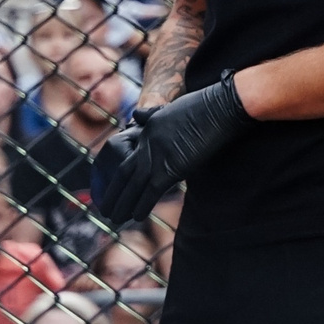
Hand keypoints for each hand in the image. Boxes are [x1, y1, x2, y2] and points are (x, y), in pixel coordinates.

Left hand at [92, 75, 257, 226]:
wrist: (219, 108)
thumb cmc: (205, 105)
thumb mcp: (173, 107)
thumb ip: (152, 115)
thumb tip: (134, 115)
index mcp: (148, 128)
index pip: (129, 155)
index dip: (120, 174)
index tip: (115, 186)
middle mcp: (148, 143)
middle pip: (124, 173)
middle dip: (113, 193)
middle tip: (105, 209)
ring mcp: (158, 156)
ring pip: (133, 186)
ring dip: (122, 204)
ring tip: (113, 219)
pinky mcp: (171, 168)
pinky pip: (152, 191)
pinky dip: (142, 205)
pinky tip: (136, 217)